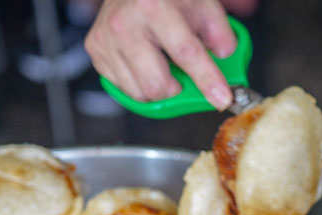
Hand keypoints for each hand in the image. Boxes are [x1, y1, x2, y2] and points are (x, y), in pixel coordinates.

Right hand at [85, 0, 236, 108]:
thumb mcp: (200, 2)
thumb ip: (219, 31)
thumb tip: (226, 59)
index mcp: (154, 6)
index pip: (185, 52)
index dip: (207, 79)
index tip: (222, 98)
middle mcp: (124, 24)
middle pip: (157, 86)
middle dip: (177, 89)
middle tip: (182, 74)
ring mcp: (105, 39)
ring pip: (139, 93)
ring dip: (158, 87)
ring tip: (161, 63)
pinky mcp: (95, 51)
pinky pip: (123, 88)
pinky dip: (139, 83)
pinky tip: (144, 62)